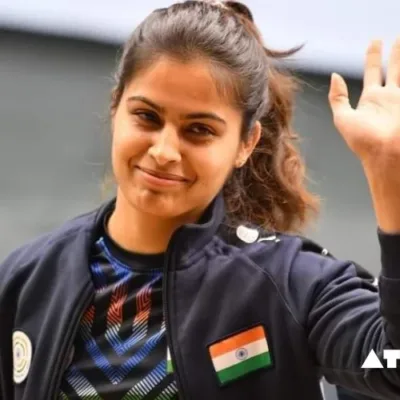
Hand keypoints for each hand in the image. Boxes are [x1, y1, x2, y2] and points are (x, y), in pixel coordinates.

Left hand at [328, 38, 399, 167]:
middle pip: (394, 68)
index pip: (373, 72)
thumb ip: (338, 98)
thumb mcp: (343, 119)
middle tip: (397, 37)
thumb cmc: (363, 141)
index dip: (373, 56)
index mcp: (372, 99)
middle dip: (395, 53)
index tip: (375, 41)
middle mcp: (390, 97)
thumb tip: (334, 75)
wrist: (387, 154)